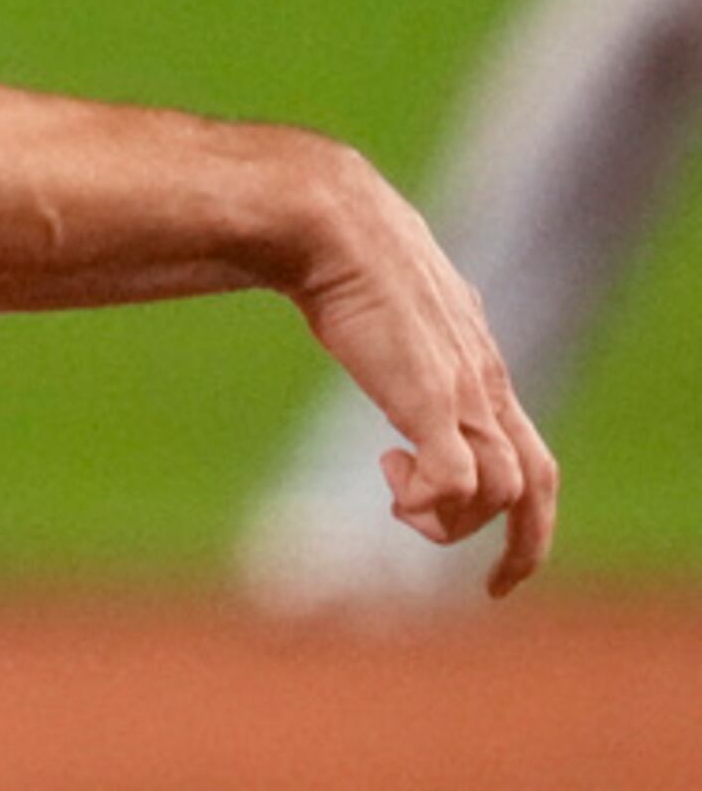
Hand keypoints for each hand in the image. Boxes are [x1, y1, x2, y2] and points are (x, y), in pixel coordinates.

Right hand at [285, 147, 559, 595]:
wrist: (320, 214)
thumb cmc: (321, 239)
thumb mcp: (356, 285)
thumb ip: (351, 301)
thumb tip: (263, 281)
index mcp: (471, 358)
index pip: (526, 445)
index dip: (513, 500)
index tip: (459, 520)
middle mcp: (482, 379)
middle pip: (537, 480)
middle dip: (524, 543)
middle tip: (495, 586)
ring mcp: (464, 389)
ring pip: (505, 487)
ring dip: (455, 518)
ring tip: (392, 493)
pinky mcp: (433, 396)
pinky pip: (461, 477)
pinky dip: (434, 500)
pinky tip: (391, 480)